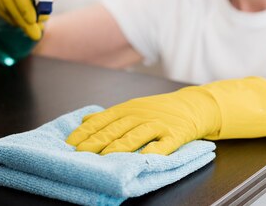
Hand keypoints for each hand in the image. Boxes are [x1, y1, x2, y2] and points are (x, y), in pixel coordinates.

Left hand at [66, 77, 265, 154]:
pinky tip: (144, 159)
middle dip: (96, 142)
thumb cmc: (159, 109)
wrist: (195, 106)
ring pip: (136, 136)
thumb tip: (82, 121)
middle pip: (115, 129)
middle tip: (81, 154)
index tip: (71, 143)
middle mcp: (141, 115)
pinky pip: (164, 145)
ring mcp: (159, 124)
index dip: (86, 132)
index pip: (102, 120)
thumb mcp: (133, 108)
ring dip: (119, 147)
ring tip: (105, 157)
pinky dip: (154, 151)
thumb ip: (109, 117)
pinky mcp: (176, 135)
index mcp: (128, 109)